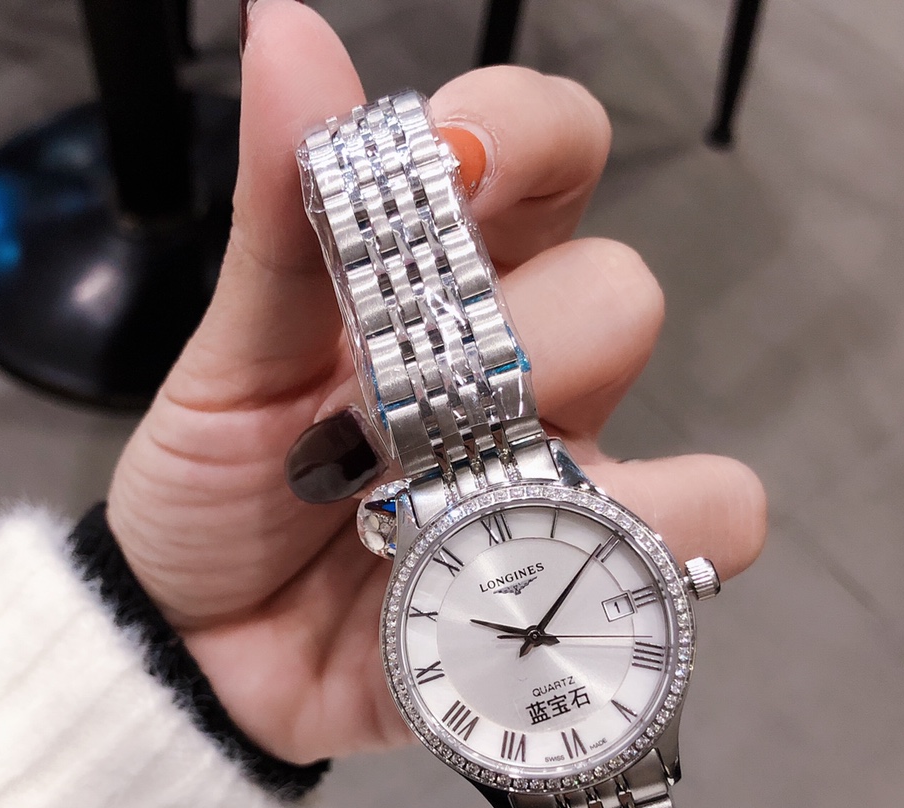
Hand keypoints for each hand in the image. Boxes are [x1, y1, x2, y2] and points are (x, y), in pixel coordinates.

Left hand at [106, 0, 766, 764]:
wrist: (207, 649)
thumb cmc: (217, 494)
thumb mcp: (229, 361)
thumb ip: (279, 220)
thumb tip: (282, 27)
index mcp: (444, 287)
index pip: (546, 157)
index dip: (522, 138)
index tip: (452, 172)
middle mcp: (524, 370)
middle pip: (614, 292)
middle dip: (520, 337)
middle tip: (402, 409)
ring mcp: (559, 474)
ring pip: (676, 424)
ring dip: (576, 448)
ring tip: (454, 505)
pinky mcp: (576, 577)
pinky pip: (696, 535)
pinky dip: (648, 547)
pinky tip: (529, 572)